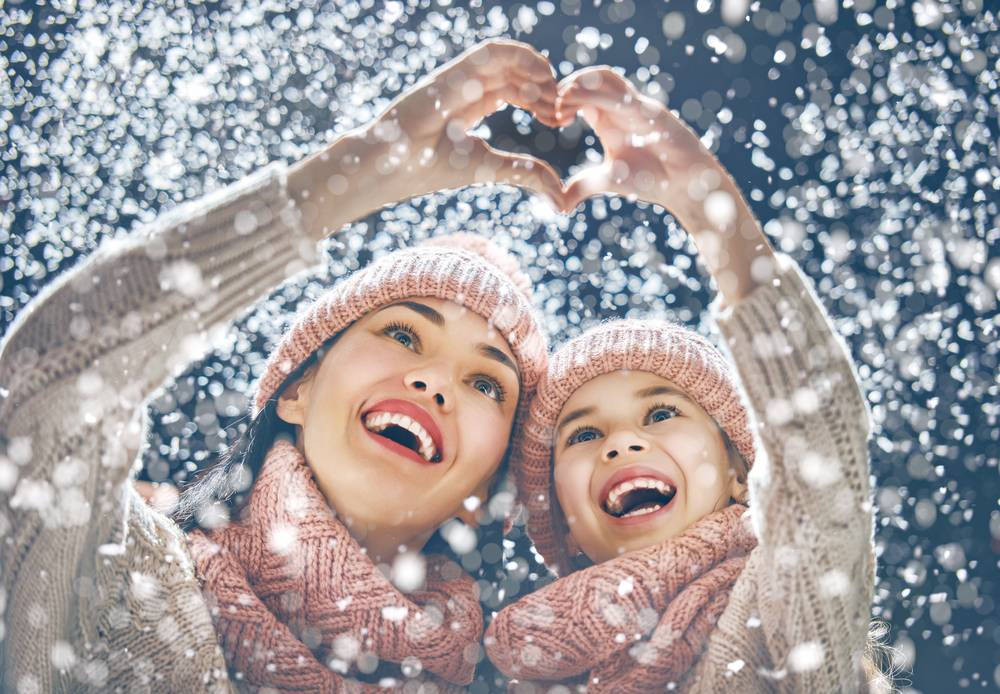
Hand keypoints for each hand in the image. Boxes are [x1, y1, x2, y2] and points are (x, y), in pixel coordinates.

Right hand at [290, 39, 564, 234]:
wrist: (388, 166)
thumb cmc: (429, 169)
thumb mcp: (488, 169)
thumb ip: (524, 174)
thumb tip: (560, 197)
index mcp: (469, 107)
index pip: (511, 90)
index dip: (540, 101)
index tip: (559, 120)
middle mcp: (465, 88)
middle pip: (514, 74)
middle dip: (543, 88)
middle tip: (563, 109)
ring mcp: (458, 77)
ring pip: (506, 59)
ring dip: (536, 70)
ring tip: (555, 92)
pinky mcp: (453, 72)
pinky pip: (491, 52)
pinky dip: (519, 56)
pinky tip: (540, 74)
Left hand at [556, 67, 710, 218]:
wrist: (684, 183)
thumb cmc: (651, 179)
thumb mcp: (606, 182)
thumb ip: (581, 188)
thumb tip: (559, 206)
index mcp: (606, 119)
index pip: (577, 95)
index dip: (558, 102)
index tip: (548, 120)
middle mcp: (618, 107)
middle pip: (586, 79)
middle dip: (563, 87)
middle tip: (550, 110)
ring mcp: (634, 106)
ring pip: (603, 76)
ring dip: (579, 82)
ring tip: (562, 101)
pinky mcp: (648, 111)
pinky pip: (621, 94)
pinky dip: (597, 92)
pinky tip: (580, 100)